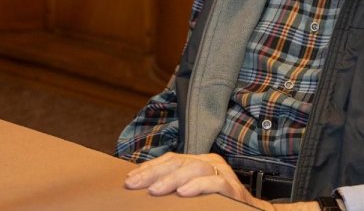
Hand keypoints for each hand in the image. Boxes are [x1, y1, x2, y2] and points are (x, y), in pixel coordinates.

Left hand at [124, 152, 273, 209]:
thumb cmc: (218, 204)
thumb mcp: (192, 193)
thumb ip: (176, 188)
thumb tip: (146, 189)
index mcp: (199, 162)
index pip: (170, 159)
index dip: (149, 168)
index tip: (129, 180)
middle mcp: (210, 162)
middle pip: (178, 162)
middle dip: (153, 173)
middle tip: (134, 185)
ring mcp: (223, 172)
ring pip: (195, 168)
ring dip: (172, 179)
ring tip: (155, 190)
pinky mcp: (234, 187)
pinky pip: (216, 182)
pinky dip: (199, 186)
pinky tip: (183, 192)